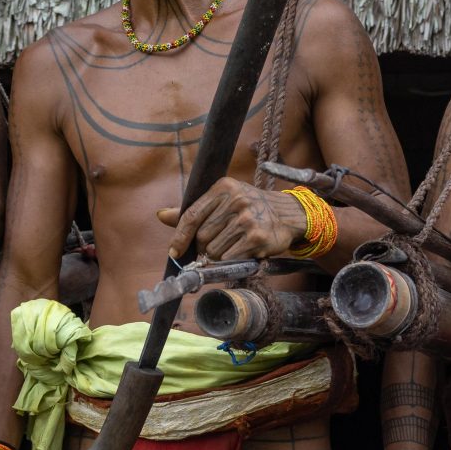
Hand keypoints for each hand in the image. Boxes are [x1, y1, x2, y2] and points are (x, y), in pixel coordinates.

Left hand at [160, 178, 308, 261]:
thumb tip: (162, 215)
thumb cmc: (250, 208)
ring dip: (218, 256)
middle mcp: (236, 200)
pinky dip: (231, 261)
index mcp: (223, 187)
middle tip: (217, 245)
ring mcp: (247, 219)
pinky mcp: (257, 238)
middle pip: (202, 237)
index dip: (180, 236)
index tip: (174, 252)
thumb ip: (194, 211)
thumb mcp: (223, 201)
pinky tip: (241, 252)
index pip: (192, 214)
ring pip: (215, 250)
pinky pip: (230, 258)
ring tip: (232, 247)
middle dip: (204, 247)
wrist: (288, 214)